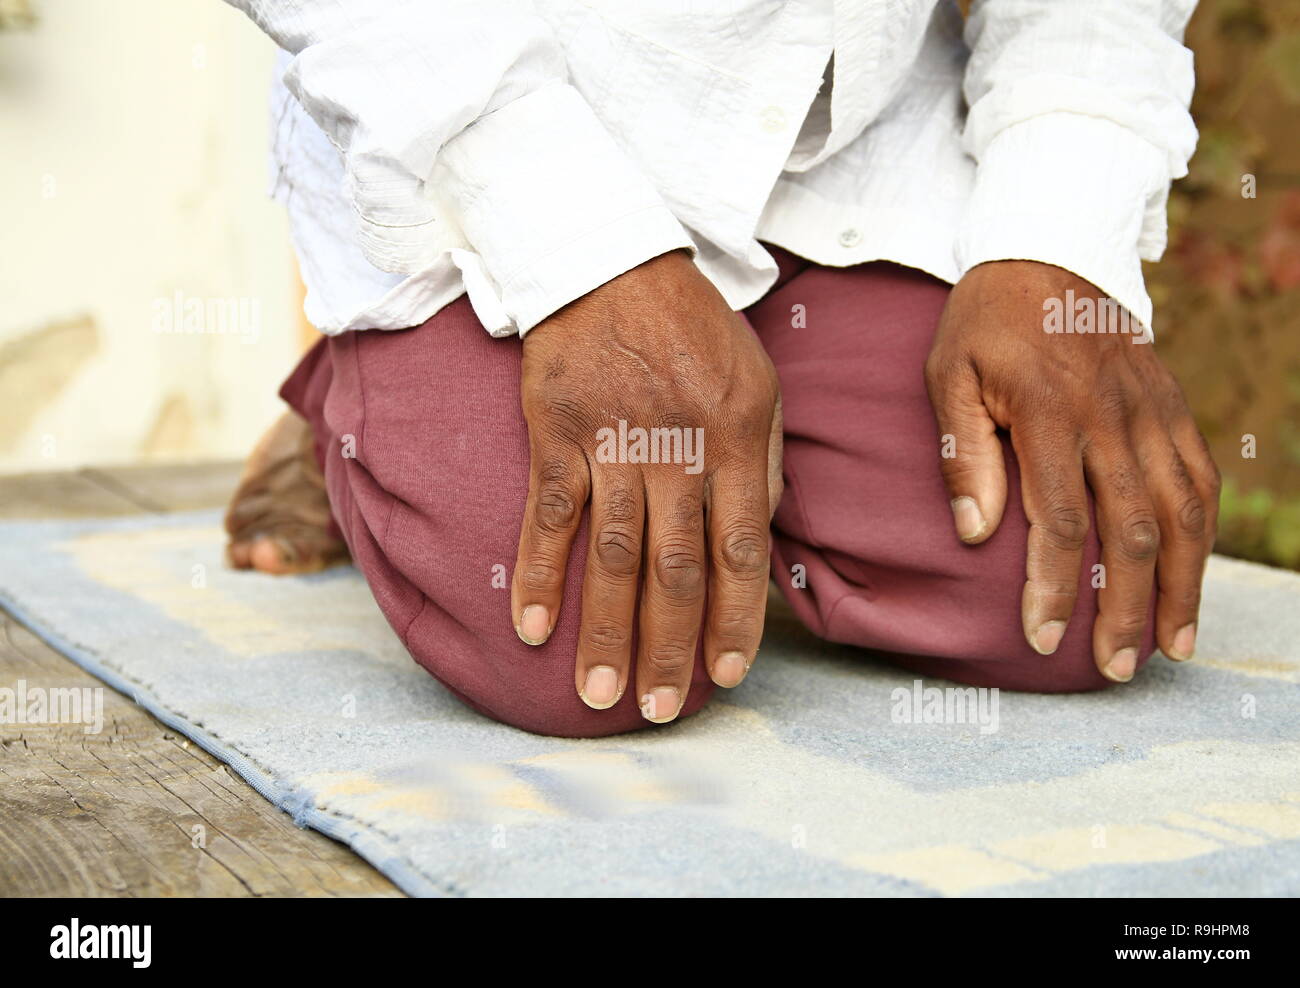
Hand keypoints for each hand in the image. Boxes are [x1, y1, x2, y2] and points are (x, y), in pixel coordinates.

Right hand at [512, 250, 782, 720]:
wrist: (609, 261)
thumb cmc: (691, 328)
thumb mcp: (756, 381)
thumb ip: (759, 461)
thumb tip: (759, 538)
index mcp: (734, 438)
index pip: (740, 550)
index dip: (735, 619)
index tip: (727, 674)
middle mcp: (676, 449)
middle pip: (676, 567)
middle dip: (672, 645)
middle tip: (664, 709)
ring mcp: (613, 443)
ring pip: (613, 555)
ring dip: (606, 630)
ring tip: (600, 694)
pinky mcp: (557, 433)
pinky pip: (548, 515)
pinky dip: (541, 572)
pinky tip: (534, 627)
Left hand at [924, 260, 1219, 681]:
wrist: (1050, 249)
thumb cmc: (987, 322)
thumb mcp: (950, 373)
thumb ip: (963, 452)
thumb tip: (976, 535)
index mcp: (1051, 412)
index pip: (1059, 519)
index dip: (1057, 586)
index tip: (1046, 637)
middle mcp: (1113, 417)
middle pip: (1132, 529)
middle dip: (1127, 606)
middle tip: (1115, 667)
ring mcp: (1152, 412)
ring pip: (1182, 512)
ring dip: (1182, 585)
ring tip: (1172, 645)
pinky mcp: (1173, 407)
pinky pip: (1201, 477)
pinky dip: (1203, 533)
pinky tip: (1194, 577)